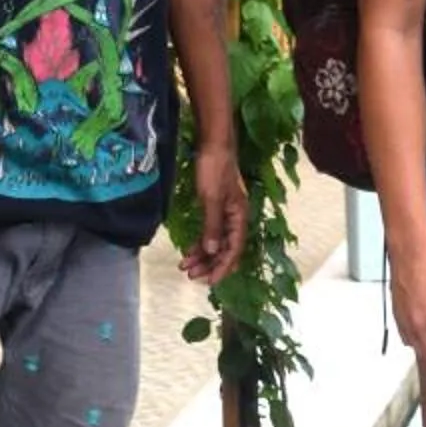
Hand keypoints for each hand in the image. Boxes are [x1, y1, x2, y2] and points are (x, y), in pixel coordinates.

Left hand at [184, 146, 247, 282]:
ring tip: (185, 266)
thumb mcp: (212, 199)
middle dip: (210, 264)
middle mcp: (235, 218)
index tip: (209, 281)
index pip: (234, 249)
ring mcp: (225, 213)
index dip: (222, 266)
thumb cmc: (215, 169)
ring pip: (216, 242)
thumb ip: (212, 225)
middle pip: (225, 249)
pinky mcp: (215, 207)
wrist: (213, 145)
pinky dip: (199, 243)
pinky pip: (209, 232)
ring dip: (202, 256)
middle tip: (192, 276)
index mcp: (239, 217)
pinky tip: (188, 251)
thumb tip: (211, 250)